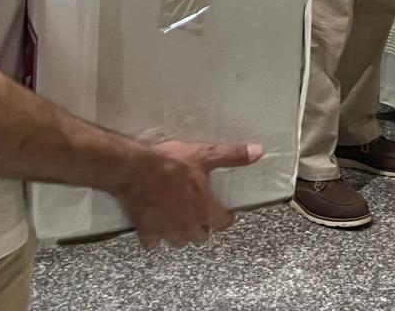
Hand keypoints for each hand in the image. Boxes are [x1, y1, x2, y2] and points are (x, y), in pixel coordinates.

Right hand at [116, 139, 261, 247]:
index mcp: (203, 209)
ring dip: (182, 234)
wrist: (136, 168)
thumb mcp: (205, 154)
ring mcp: (166, 231)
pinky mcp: (146, 231)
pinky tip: (156, 226)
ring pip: (179, 242)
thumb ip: (232, 156)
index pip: (222, 224)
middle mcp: (187, 225)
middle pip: (201, 237)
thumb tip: (258, 151)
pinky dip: (156, 238)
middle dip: (204, 227)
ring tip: (181, 222)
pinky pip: (153, 243)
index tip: (225, 214)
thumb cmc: (171, 162)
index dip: (225, 219)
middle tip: (201, 214)